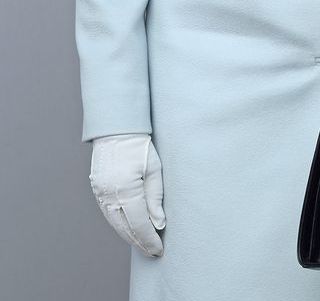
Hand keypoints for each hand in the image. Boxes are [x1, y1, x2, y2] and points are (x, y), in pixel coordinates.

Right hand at [89, 133, 165, 256]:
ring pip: (115, 223)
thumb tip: (158, 224)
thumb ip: (155, 198)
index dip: (149, 239)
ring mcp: (101, 193)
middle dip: (140, 242)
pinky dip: (119, 225)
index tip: (159, 250)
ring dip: (129, 236)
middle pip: (126, 228)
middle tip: (152, 252)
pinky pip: (108, 214)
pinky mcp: (97, 190)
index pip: (139, 224)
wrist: (116, 130)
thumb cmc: (139, 146)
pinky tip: (128, 229)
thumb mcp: (154, 170)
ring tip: (142, 244)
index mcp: (127, 190)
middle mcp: (110, 195)